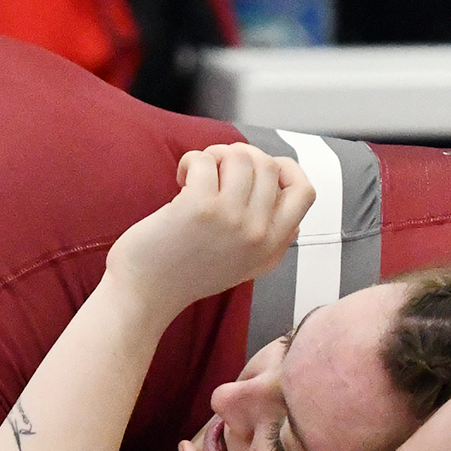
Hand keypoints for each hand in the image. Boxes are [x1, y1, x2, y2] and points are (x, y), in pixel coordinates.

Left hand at [108, 143, 314, 306]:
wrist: (146, 294)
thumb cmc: (188, 273)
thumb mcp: (247, 265)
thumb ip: (274, 238)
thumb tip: (288, 198)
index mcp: (272, 247)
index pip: (305, 192)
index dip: (286, 169)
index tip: (259, 170)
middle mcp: (258, 234)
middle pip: (270, 165)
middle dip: (241, 156)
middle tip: (217, 170)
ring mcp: (232, 220)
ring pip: (241, 156)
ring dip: (215, 156)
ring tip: (198, 174)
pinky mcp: (200, 208)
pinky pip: (206, 160)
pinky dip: (191, 161)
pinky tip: (180, 180)